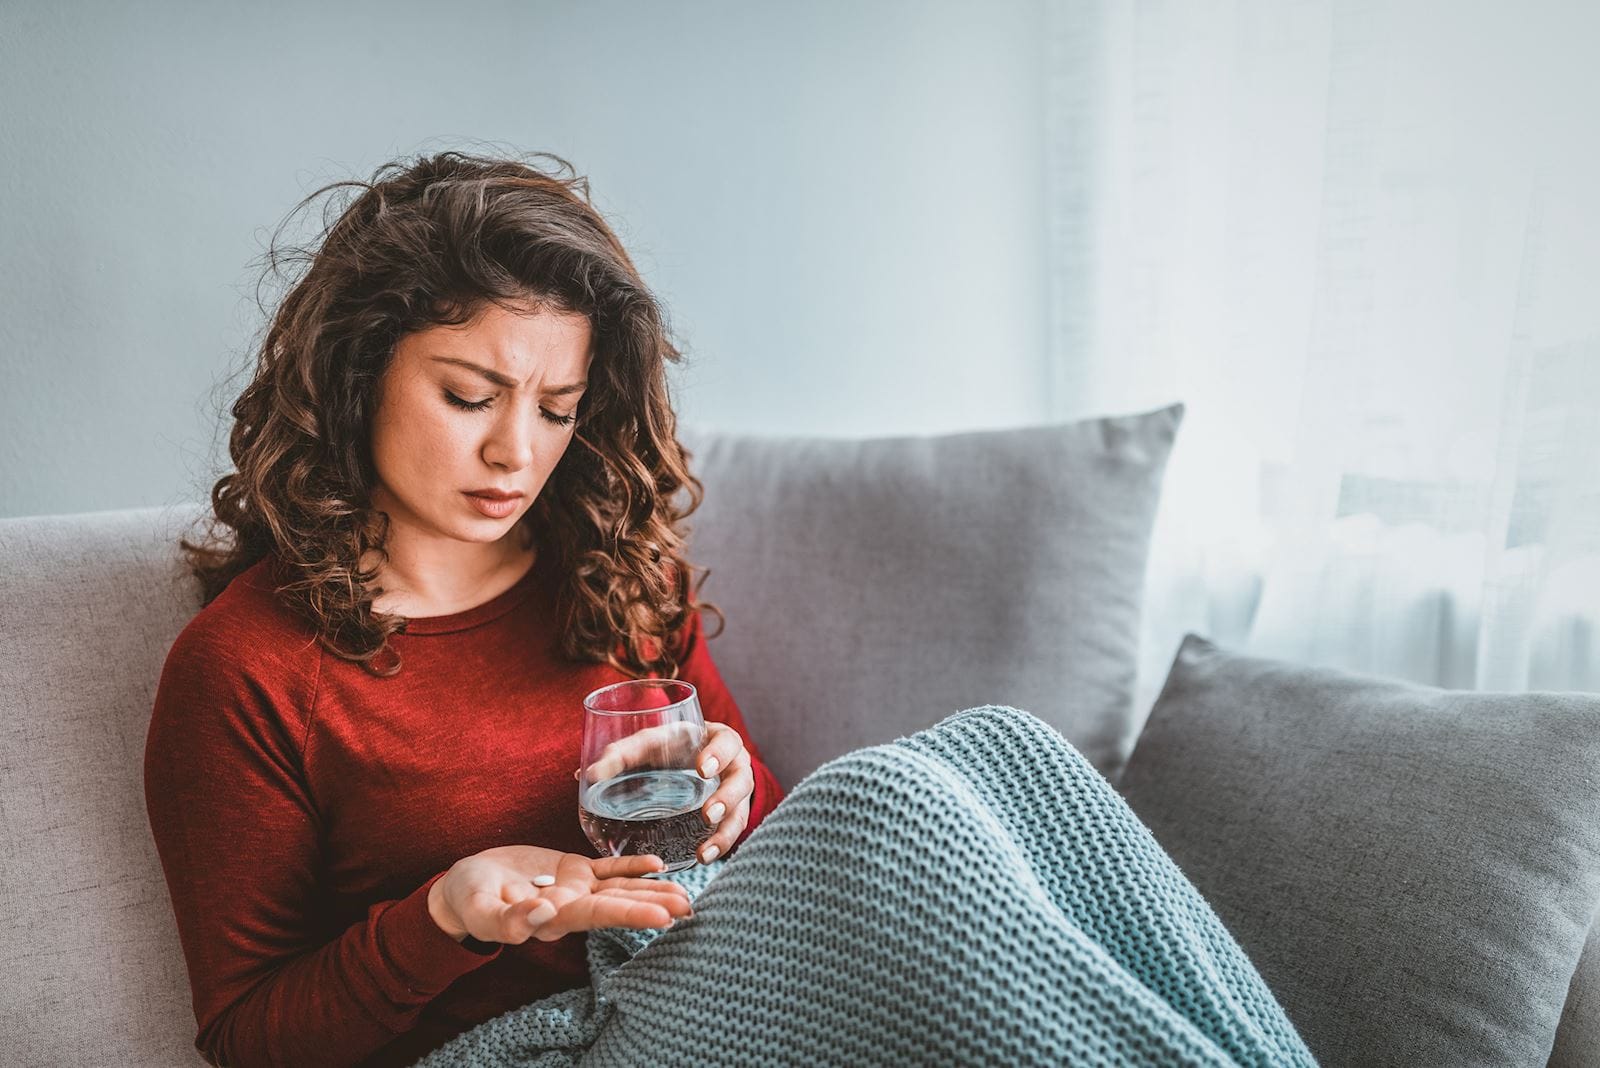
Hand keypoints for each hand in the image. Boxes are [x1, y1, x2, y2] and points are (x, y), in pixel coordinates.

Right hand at [428, 845, 691, 945]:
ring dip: (653, 890)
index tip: (662, 916)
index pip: (597, 917)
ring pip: (620, 888)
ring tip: (687, 895)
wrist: (466, 884)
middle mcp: (571, 908)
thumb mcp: (479, 910)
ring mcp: (575, 889)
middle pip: (618, 906)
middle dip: (654, 906)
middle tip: (690, 908)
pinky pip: (607, 868)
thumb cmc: (467, 900)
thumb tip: (543, 913)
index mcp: (551, 919)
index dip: (630, 914)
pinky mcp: (572, 871)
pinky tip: (658, 864)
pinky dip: (631, 866)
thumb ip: (507, 919)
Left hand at [574, 721, 756, 864]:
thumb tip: (585, 775)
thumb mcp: (647, 744)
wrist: (690, 758)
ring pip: (740, 812)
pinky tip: (703, 857)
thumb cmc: (669, 746)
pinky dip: (720, 845)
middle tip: (707, 813)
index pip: (727, 743)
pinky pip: (733, 831)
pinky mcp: (731, 815)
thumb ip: (620, 754)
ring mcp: (735, 793)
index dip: (718, 755)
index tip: (701, 769)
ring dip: (724, 832)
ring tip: (704, 852)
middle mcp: (734, 766)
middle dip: (726, 798)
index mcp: (717, 739)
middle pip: (741, 781)